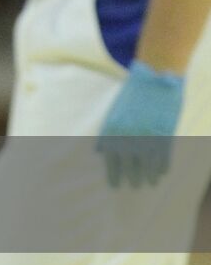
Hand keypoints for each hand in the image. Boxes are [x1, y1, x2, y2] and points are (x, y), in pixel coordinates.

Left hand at [95, 61, 183, 187]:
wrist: (154, 77)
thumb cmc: (131, 94)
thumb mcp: (113, 112)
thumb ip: (107, 133)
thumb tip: (98, 152)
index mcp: (113, 131)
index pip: (111, 161)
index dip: (114, 175)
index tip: (115, 185)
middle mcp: (129, 137)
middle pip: (130, 166)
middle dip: (131, 178)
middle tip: (133, 187)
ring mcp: (148, 137)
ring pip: (148, 165)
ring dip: (147, 176)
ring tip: (147, 184)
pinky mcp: (165, 135)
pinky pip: (163, 158)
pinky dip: (162, 167)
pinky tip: (160, 174)